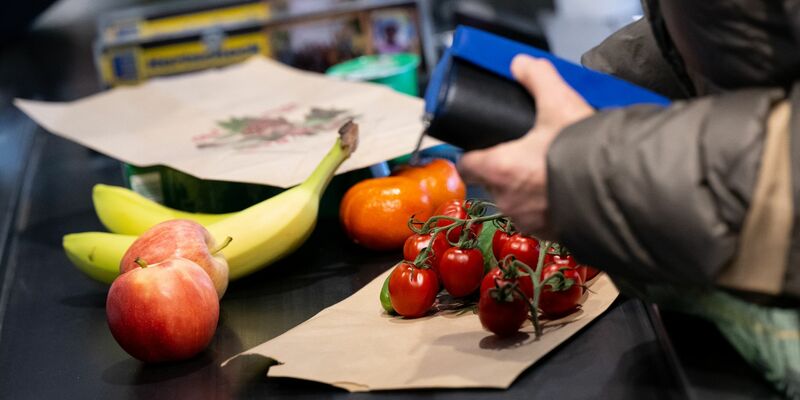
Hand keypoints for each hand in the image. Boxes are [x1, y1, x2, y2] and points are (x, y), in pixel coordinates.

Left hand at [457, 55, 593, 238]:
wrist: (620, 190)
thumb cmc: (582, 150)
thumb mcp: (559, 103)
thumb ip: (537, 79)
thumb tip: (522, 63)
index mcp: (499, 169)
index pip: (466, 164)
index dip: (472, 153)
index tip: (482, 146)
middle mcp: (507, 199)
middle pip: (492, 182)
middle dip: (504, 169)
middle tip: (526, 153)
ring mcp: (527, 220)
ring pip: (515, 202)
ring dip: (526, 189)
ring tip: (548, 171)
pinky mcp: (549, 234)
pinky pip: (538, 219)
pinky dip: (546, 206)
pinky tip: (563, 191)